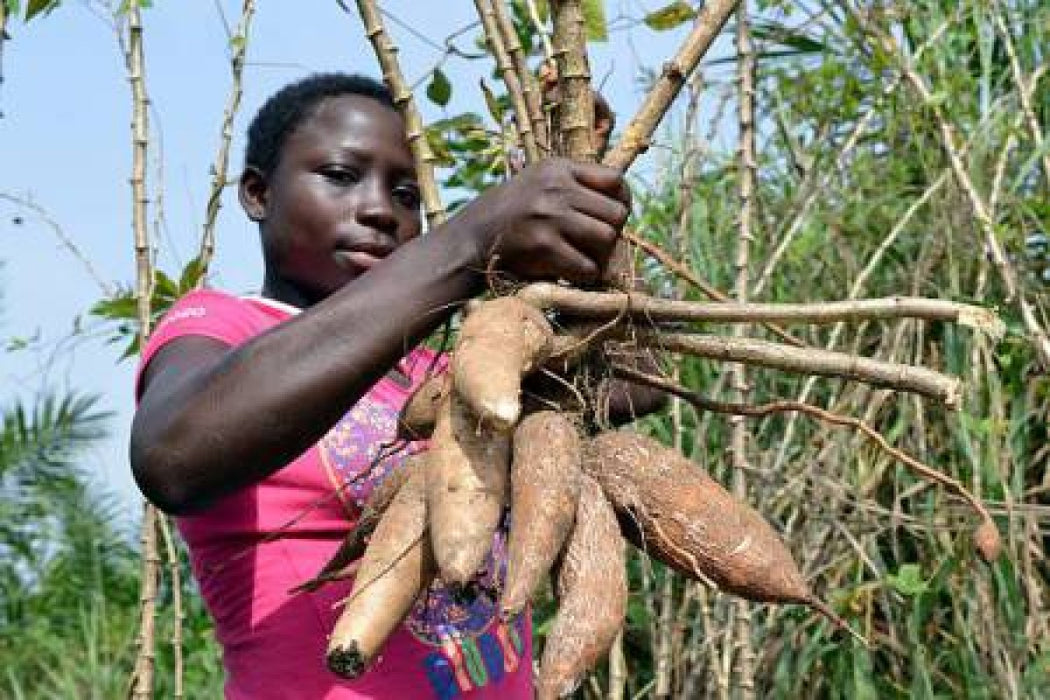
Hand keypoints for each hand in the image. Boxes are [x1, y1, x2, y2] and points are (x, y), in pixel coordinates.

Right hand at [454, 158, 629, 284]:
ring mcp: (550, 216)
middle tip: (595, 246)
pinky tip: (571, 273)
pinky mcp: (543, 246)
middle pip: (617, 214)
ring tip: (584, 260)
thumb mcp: (540, 182)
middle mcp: (557, 188)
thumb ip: (577, 186)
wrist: (472, 237)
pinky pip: (587, 266)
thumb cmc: (513, 213)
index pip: (616, 181)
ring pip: (607, 239)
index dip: (622, 203)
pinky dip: (585, 275)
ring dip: (601, 257)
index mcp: (559, 169)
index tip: (610, 218)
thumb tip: (622, 205)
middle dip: (611, 235)